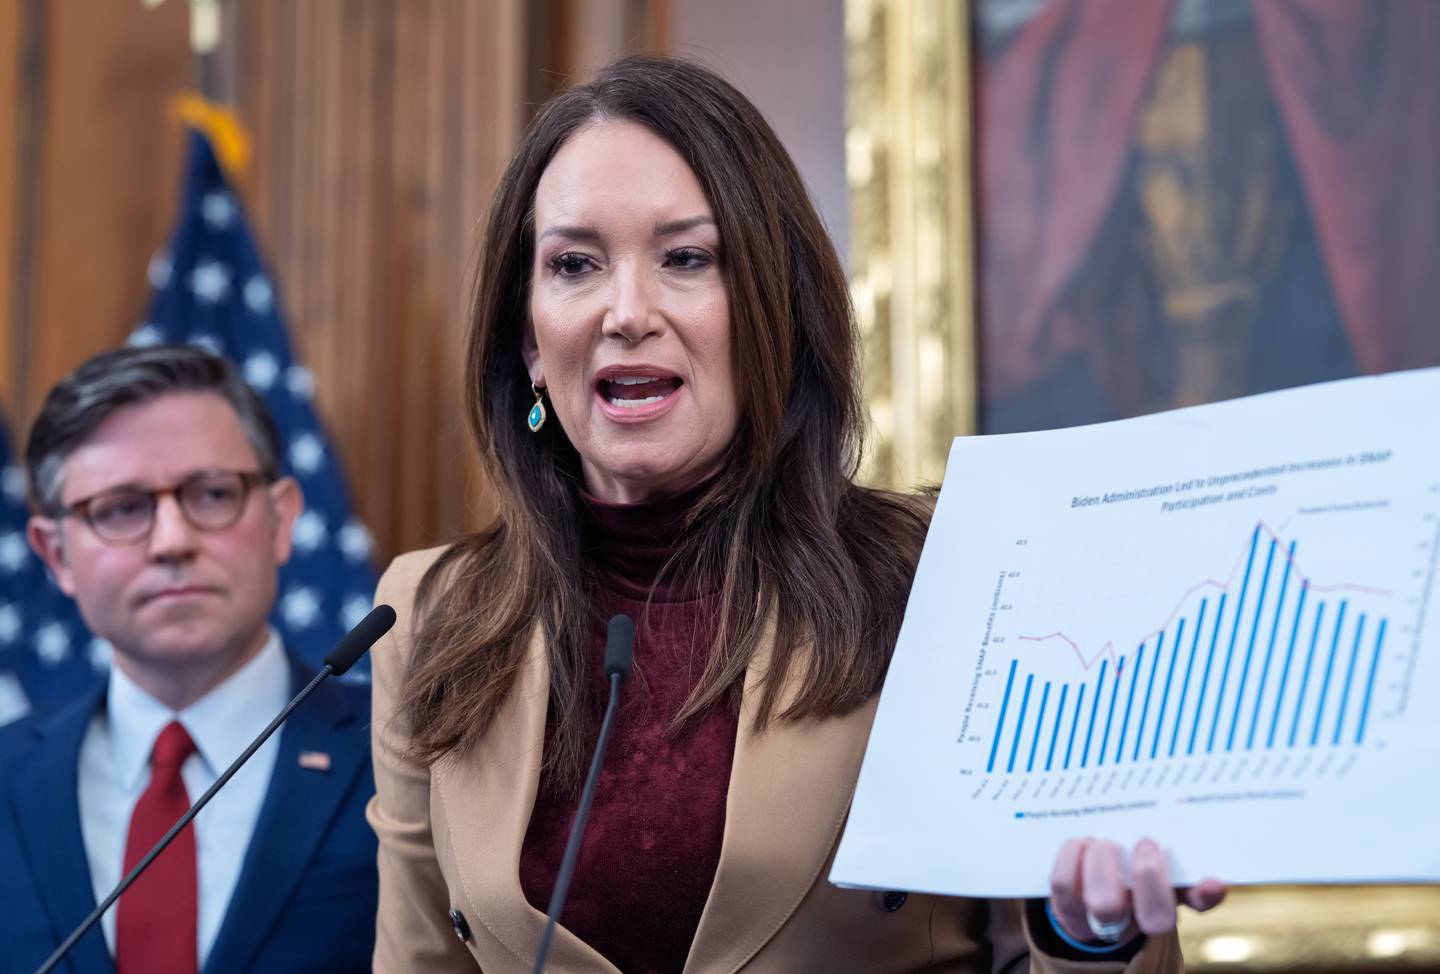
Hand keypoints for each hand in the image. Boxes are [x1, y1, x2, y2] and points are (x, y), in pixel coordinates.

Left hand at [1048, 836, 1226, 942]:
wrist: (1084, 892)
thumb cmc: (1126, 873)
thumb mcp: (1153, 870)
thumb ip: (1180, 870)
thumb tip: (1210, 876)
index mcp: (1164, 908)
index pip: (1197, 907)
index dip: (1203, 896)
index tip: (1212, 878)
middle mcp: (1134, 923)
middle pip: (1155, 919)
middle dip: (1151, 878)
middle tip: (1146, 842)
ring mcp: (1098, 919)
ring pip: (1104, 904)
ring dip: (1107, 865)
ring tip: (1107, 842)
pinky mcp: (1065, 907)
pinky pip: (1066, 885)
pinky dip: (1074, 857)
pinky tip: (1083, 843)